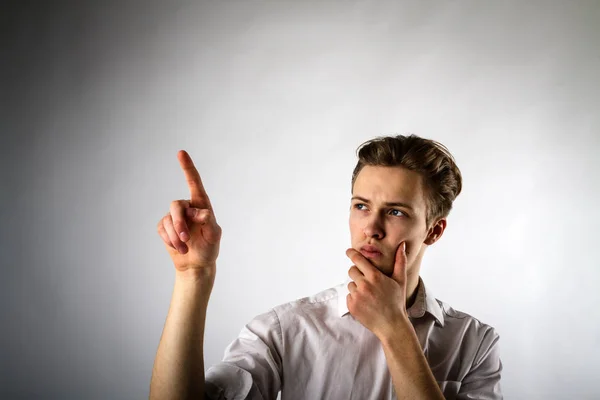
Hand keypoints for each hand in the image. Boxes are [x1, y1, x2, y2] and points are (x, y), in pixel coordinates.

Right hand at [156, 150, 221, 272]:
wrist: (197, 264)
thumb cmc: (209, 248)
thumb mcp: (214, 235)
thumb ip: (208, 221)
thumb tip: (199, 212)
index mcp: (202, 205)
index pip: (194, 183)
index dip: (187, 167)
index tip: (181, 153)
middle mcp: (188, 207)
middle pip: (176, 205)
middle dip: (179, 223)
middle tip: (185, 239)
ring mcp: (175, 217)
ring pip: (168, 219)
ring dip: (175, 236)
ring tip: (184, 247)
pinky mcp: (165, 227)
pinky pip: (162, 228)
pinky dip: (169, 240)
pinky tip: (178, 247)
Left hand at [346, 242, 409, 338]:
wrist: (392, 325)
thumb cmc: (397, 302)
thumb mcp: (400, 281)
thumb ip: (400, 262)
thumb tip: (401, 245)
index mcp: (375, 277)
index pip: (358, 260)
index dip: (352, 253)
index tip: (348, 251)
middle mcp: (364, 285)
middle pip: (352, 271)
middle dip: (357, 273)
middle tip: (367, 281)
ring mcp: (357, 296)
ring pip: (350, 284)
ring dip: (357, 287)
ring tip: (369, 295)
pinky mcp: (351, 306)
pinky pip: (349, 296)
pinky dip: (355, 298)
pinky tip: (365, 303)